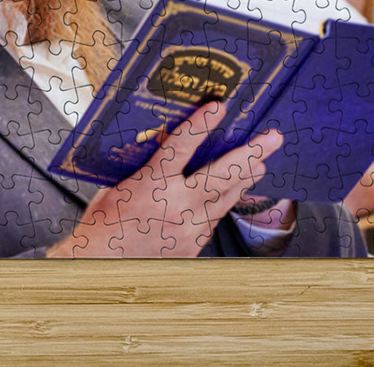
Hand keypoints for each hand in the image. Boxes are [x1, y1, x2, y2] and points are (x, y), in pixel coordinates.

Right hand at [48, 102, 283, 256]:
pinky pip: (215, 218)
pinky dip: (225, 202)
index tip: (218, 107)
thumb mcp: (118, 186)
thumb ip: (144, 168)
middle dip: (252, 152)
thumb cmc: (103, 226)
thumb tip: (161, 150)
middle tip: (272, 138)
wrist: (101, 266)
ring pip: (227, 197)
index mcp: (151, 185)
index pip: (180, 146)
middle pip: (223, 174)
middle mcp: (176, 206)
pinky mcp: (193, 244)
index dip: (201, 124)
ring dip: (246, 177)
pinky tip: (233, 193)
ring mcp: (188, 228)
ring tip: (262, 162)